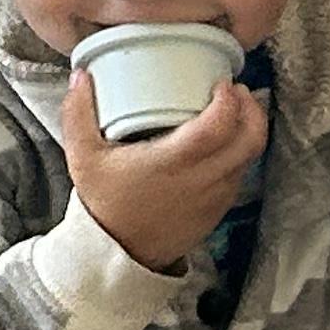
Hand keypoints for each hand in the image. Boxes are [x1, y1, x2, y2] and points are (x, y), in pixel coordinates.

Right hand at [61, 66, 268, 273]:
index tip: (221, 82)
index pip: (218, 127)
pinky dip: (240, 150)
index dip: (227, 101)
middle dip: (251, 109)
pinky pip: (241, 172)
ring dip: (249, 128)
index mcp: (173, 163)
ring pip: (250, 156)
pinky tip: (222, 139)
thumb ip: (77, 114)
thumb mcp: (82, 158)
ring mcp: (217, 195)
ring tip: (233, 108)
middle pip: (250, 140)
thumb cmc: (105, 203)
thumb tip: (81, 75)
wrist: (120, 254)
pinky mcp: (220, 207)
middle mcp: (203, 179)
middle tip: (236, 90)